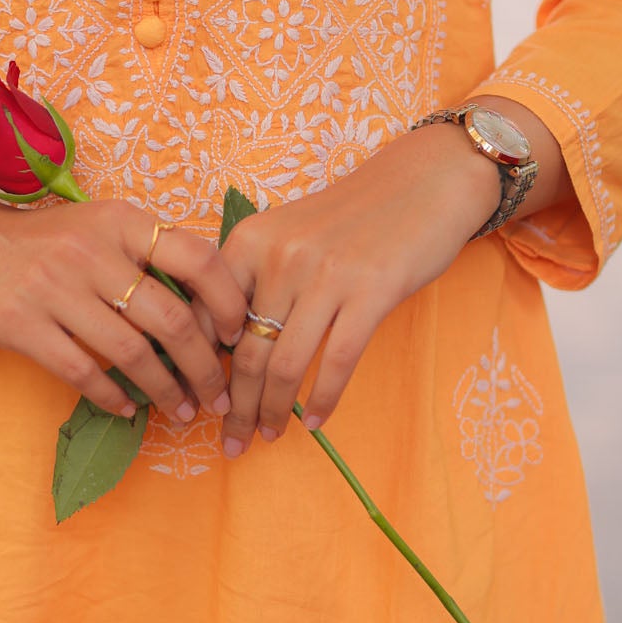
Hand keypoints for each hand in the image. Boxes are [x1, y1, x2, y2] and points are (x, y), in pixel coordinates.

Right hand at [0, 162, 247, 422]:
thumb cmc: (34, 246)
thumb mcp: (92, 230)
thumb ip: (143, 257)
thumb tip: (211, 306)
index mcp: (120, 221)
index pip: (199, 257)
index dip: (230, 303)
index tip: (238, 338)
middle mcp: (92, 250)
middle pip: (173, 318)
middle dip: (206, 366)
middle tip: (219, 394)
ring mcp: (54, 287)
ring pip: (133, 353)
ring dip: (167, 391)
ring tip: (182, 410)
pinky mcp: (21, 323)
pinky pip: (84, 372)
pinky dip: (114, 398)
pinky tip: (127, 410)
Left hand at [208, 122, 506, 455]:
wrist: (424, 183)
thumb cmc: (351, 218)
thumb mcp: (288, 235)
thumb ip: (254, 279)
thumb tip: (224, 347)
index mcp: (250, 240)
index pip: (206, 316)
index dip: (197, 367)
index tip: (199, 403)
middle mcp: (281, 256)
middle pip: (244, 350)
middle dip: (233, 405)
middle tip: (229, 440)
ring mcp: (326, 274)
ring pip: (284, 363)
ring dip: (271, 411)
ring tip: (266, 437)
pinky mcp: (371, 291)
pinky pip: (336, 361)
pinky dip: (321, 400)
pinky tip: (314, 422)